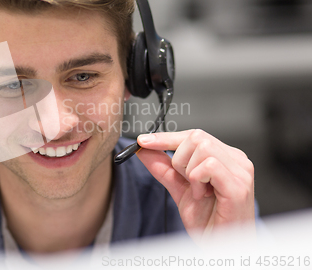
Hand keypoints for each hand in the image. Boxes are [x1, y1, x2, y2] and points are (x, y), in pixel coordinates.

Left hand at [135, 129, 254, 240]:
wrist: (221, 248)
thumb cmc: (209, 221)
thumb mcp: (179, 189)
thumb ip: (163, 168)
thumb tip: (143, 149)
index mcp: (225, 157)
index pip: (193, 135)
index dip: (165, 137)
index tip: (143, 141)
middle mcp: (236, 160)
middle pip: (196, 137)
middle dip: (180, 159)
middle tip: (186, 181)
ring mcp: (241, 171)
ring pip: (202, 148)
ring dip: (189, 172)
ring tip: (198, 192)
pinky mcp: (239, 185)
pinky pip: (209, 166)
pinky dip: (197, 180)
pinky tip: (203, 195)